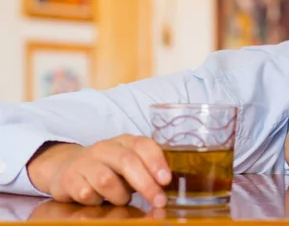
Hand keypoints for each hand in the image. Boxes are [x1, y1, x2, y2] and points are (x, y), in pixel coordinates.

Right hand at [27, 134, 170, 206]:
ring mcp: (85, 162)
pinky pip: (87, 194)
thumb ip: (146, 170)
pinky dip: (98, 202)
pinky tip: (99, 200)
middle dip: (146, 184)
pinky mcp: (69, 178)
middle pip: (127, 161)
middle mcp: (104, 148)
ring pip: (107, 180)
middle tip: (158, 201)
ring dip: (120, 196)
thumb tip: (164, 188)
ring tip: (122, 199)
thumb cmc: (108, 168)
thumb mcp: (129, 164)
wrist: (67, 167)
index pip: (143, 145)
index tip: (166, 180)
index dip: (156, 162)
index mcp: (124, 141)